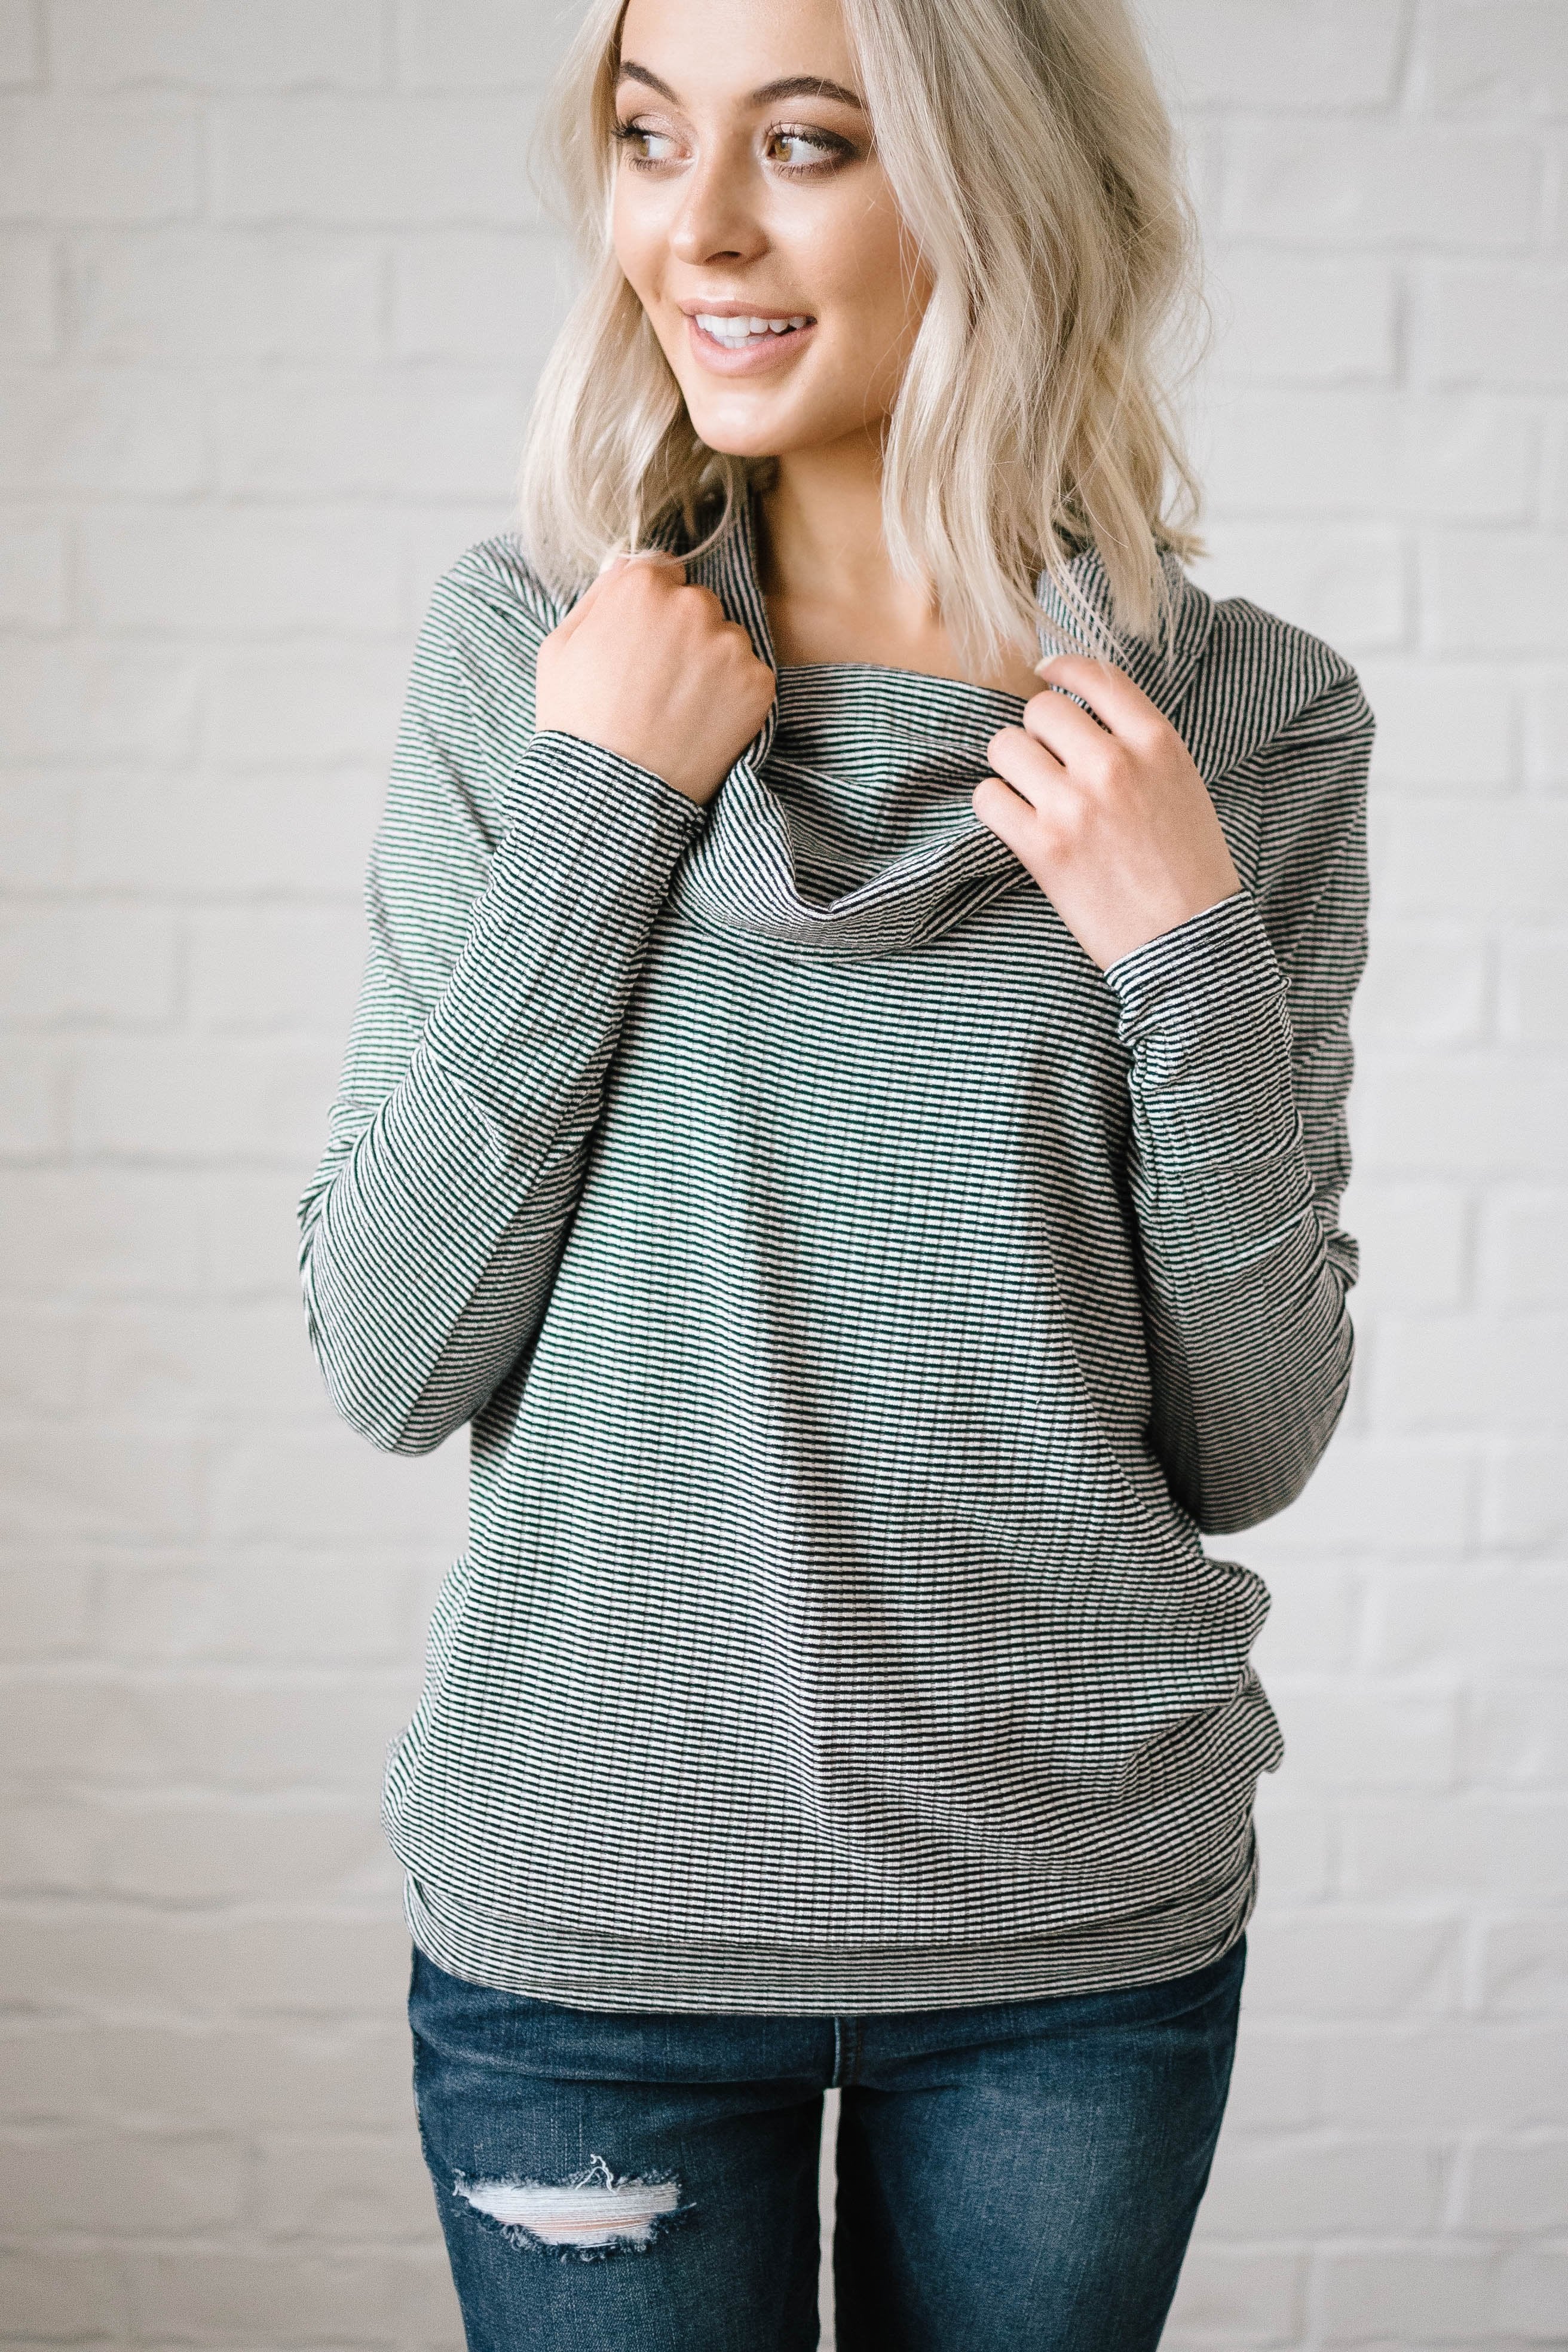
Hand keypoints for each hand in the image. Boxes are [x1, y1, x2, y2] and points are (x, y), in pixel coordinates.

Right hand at [534, 553, 776, 806]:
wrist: (611, 792)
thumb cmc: (577, 722)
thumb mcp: (560, 648)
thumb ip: (599, 597)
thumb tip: (626, 565)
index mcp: (642, 586)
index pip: (663, 575)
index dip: (650, 613)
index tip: (642, 646)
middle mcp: (692, 605)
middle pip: (699, 605)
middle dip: (684, 634)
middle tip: (658, 683)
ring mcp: (729, 645)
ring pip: (727, 640)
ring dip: (711, 664)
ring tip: (679, 708)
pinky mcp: (757, 683)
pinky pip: (750, 677)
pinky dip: (734, 697)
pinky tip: (701, 722)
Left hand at [972, 654, 1241, 969]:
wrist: (1190, 943)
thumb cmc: (1189, 868)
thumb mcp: (1182, 785)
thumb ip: (1137, 743)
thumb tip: (1080, 710)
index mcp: (1156, 743)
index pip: (1094, 675)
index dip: (1060, 667)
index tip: (1043, 673)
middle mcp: (1114, 765)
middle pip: (1040, 710)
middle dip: (1037, 733)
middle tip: (1048, 763)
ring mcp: (1075, 805)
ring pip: (1006, 746)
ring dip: (1012, 768)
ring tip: (1032, 795)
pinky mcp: (1043, 848)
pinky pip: (988, 798)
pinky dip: (995, 806)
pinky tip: (1016, 822)